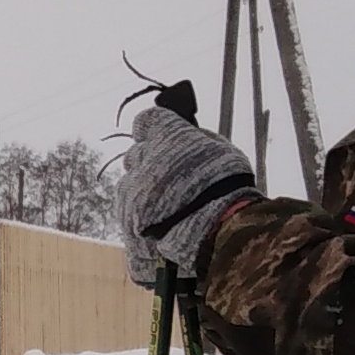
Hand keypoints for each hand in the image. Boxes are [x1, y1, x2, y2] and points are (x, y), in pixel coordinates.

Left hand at [120, 90, 256, 283]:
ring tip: (171, 208)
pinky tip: (162, 225)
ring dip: (145, 192)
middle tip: (173, 179)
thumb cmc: (228, 187)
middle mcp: (142, 158)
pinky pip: (127, 212)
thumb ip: (199, 141)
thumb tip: (190, 138)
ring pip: (130, 185)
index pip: (146, 122)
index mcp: (166, 135)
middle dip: (150, 163)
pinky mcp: (126, 219)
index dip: (155, 132)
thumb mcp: (223, 151)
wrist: (216, 232)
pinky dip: (141, 217)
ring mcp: (130, 190)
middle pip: (136, 154)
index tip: (165, 140)